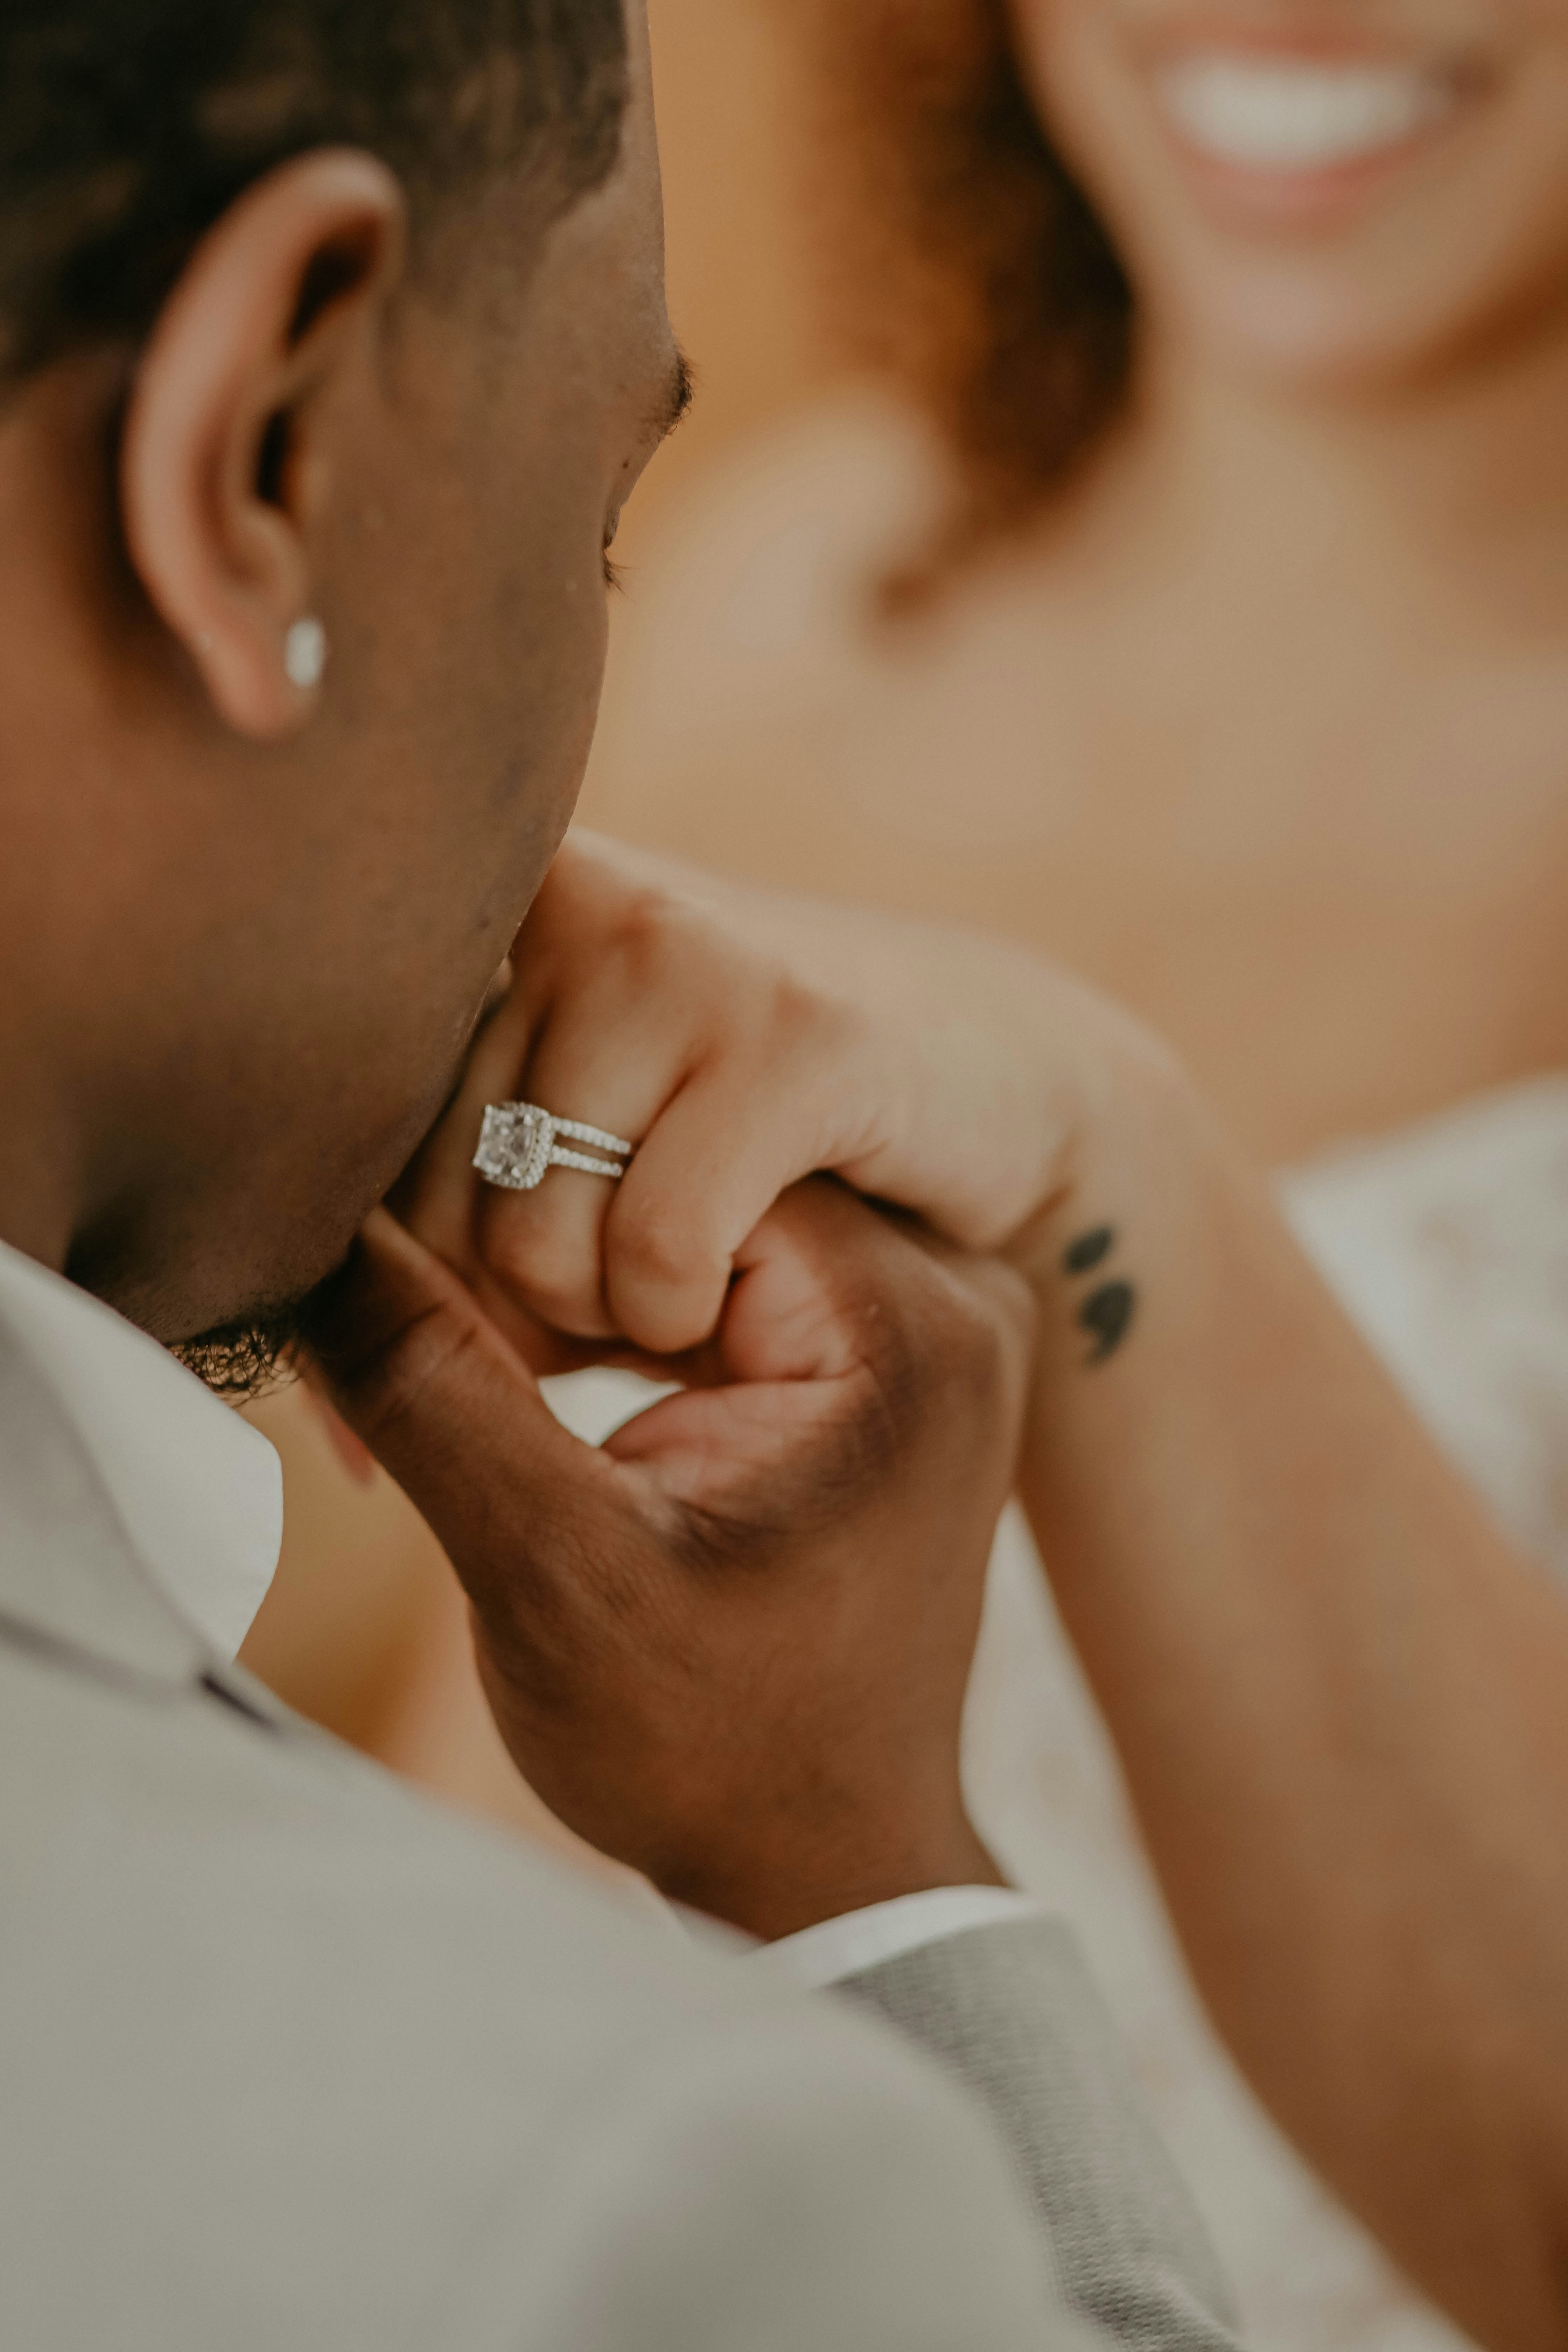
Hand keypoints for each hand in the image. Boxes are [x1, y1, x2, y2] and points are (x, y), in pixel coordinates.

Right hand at [304, 1179, 1033, 1939]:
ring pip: (693, 1214)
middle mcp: (946, 1290)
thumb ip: (433, 1386)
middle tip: (469, 1356)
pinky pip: (720, 1271)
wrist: (821, 1861)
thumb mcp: (550, 1573)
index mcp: (910, 1321)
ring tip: (502, 1372)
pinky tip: (547, 1372)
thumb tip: (318, 1225)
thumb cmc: (710, 1749)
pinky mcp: (870, 1355)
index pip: (688, 1156)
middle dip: (551, 1256)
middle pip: (696, 1174)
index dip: (542, 1224)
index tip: (471, 1330)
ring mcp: (919, 1319)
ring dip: (571, 1285)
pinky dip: (618, 1314)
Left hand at [397, 831, 1177, 1357]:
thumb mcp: (582, 1133)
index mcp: (494, 902)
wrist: (982, 1071)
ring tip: (661, 1300)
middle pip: (433, 1207)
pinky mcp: (796, 1035)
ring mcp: (685, 952)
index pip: (355, 1137)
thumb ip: (449, 1218)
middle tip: (599, 1324)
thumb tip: (329, 1431)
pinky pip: (664, 1245)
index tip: (480, 1334)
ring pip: (537, 1240)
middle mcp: (572, 899)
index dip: (402, 1276)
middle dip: (510, 1315)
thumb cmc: (748, 1129)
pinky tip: (719, 1306)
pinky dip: (681, 1315)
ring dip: (602, 1327)